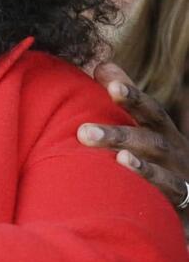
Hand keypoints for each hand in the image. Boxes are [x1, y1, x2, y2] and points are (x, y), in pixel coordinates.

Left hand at [78, 63, 188, 237]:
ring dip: (133, 161)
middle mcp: (172, 148)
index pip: (148, 109)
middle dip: (116, 134)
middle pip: (147, 138)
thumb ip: (126, 95)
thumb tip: (101, 63)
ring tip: (113, 157)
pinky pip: (168, 188)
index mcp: (161, 129)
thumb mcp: (147, 123)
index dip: (131, 94)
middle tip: (82, 132)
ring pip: (156, 165)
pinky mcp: (181, 197)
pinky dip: (149, 180)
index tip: (108, 82)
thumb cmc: (161, 153)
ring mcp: (178, 172)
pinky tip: (126, 172)